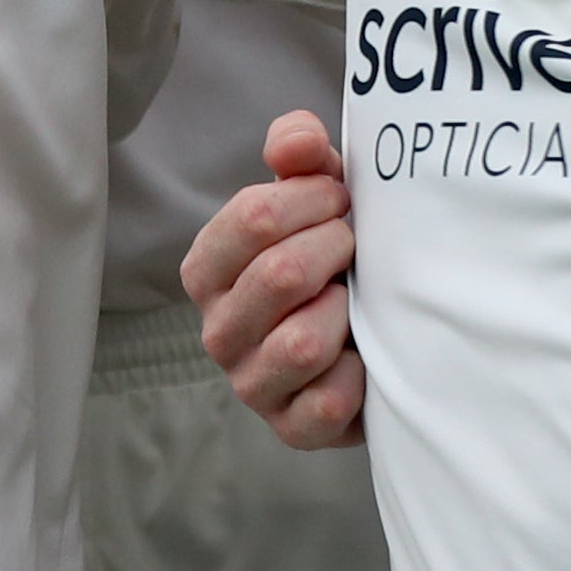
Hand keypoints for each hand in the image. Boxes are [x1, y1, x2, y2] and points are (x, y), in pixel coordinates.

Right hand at [185, 113, 365, 448]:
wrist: (363, 340)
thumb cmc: (329, 260)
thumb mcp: (313, 199)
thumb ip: (298, 156)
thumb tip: (300, 141)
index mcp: (207, 270)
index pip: (253, 217)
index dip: (313, 199)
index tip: (342, 200)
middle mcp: (217, 331)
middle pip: (281, 274)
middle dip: (337, 249)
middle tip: (356, 245)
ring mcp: (251, 384)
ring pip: (302, 342)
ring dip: (347, 312)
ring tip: (357, 300)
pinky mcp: (291, 429)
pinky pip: (328, 400)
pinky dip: (359, 373)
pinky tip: (363, 354)